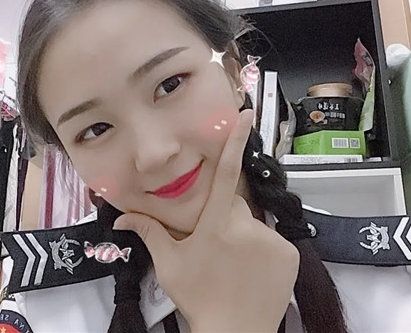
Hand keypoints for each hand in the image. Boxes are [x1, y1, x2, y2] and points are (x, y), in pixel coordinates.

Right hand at [113, 109, 299, 331]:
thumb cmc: (198, 297)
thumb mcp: (169, 265)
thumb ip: (149, 233)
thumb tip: (120, 218)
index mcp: (215, 224)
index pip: (224, 174)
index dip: (234, 142)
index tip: (246, 114)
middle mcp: (246, 226)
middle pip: (235, 205)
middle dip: (224, 216)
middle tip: (215, 244)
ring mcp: (272, 240)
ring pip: (253, 224)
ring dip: (243, 236)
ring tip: (234, 264)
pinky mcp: (290, 254)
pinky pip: (273, 241)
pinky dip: (263, 250)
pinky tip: (253, 272)